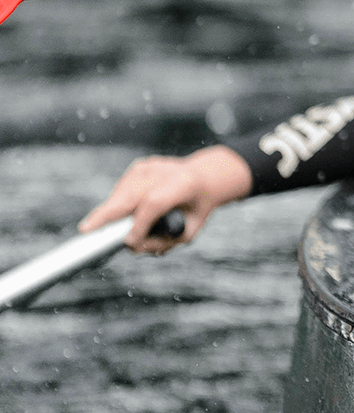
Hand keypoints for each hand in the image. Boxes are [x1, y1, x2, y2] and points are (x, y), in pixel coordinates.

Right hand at [78, 146, 252, 253]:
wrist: (206, 178)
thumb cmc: (194, 210)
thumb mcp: (189, 231)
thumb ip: (163, 241)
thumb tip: (131, 246)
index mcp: (185, 185)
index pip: (156, 203)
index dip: (139, 223)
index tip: (125, 241)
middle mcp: (164, 171)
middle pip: (131, 194)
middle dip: (107, 214)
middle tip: (87, 230)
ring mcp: (150, 166)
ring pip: (123, 192)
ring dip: (114, 210)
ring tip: (114, 225)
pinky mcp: (140, 166)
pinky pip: (123, 189)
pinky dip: (121, 202)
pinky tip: (131, 210)